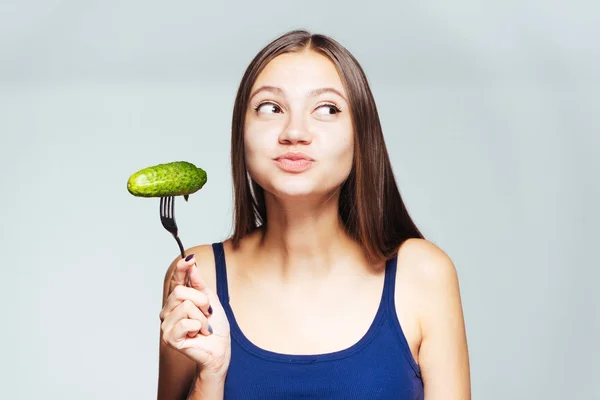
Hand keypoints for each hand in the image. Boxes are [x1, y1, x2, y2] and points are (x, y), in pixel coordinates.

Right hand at [159, 254, 230, 376]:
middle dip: (201, 301)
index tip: (190, 259)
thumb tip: (192, 264)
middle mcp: (168, 310)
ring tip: (204, 327)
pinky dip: (198, 327)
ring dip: (202, 318)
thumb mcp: (211, 299)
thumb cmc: (215, 325)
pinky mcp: (169, 338)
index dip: (181, 268)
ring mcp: (167, 324)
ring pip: (185, 307)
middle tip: (207, 313)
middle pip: (180, 292)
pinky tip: (198, 334)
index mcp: (177, 300)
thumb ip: (199, 283)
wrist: (220, 348)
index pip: (176, 280)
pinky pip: (185, 323)